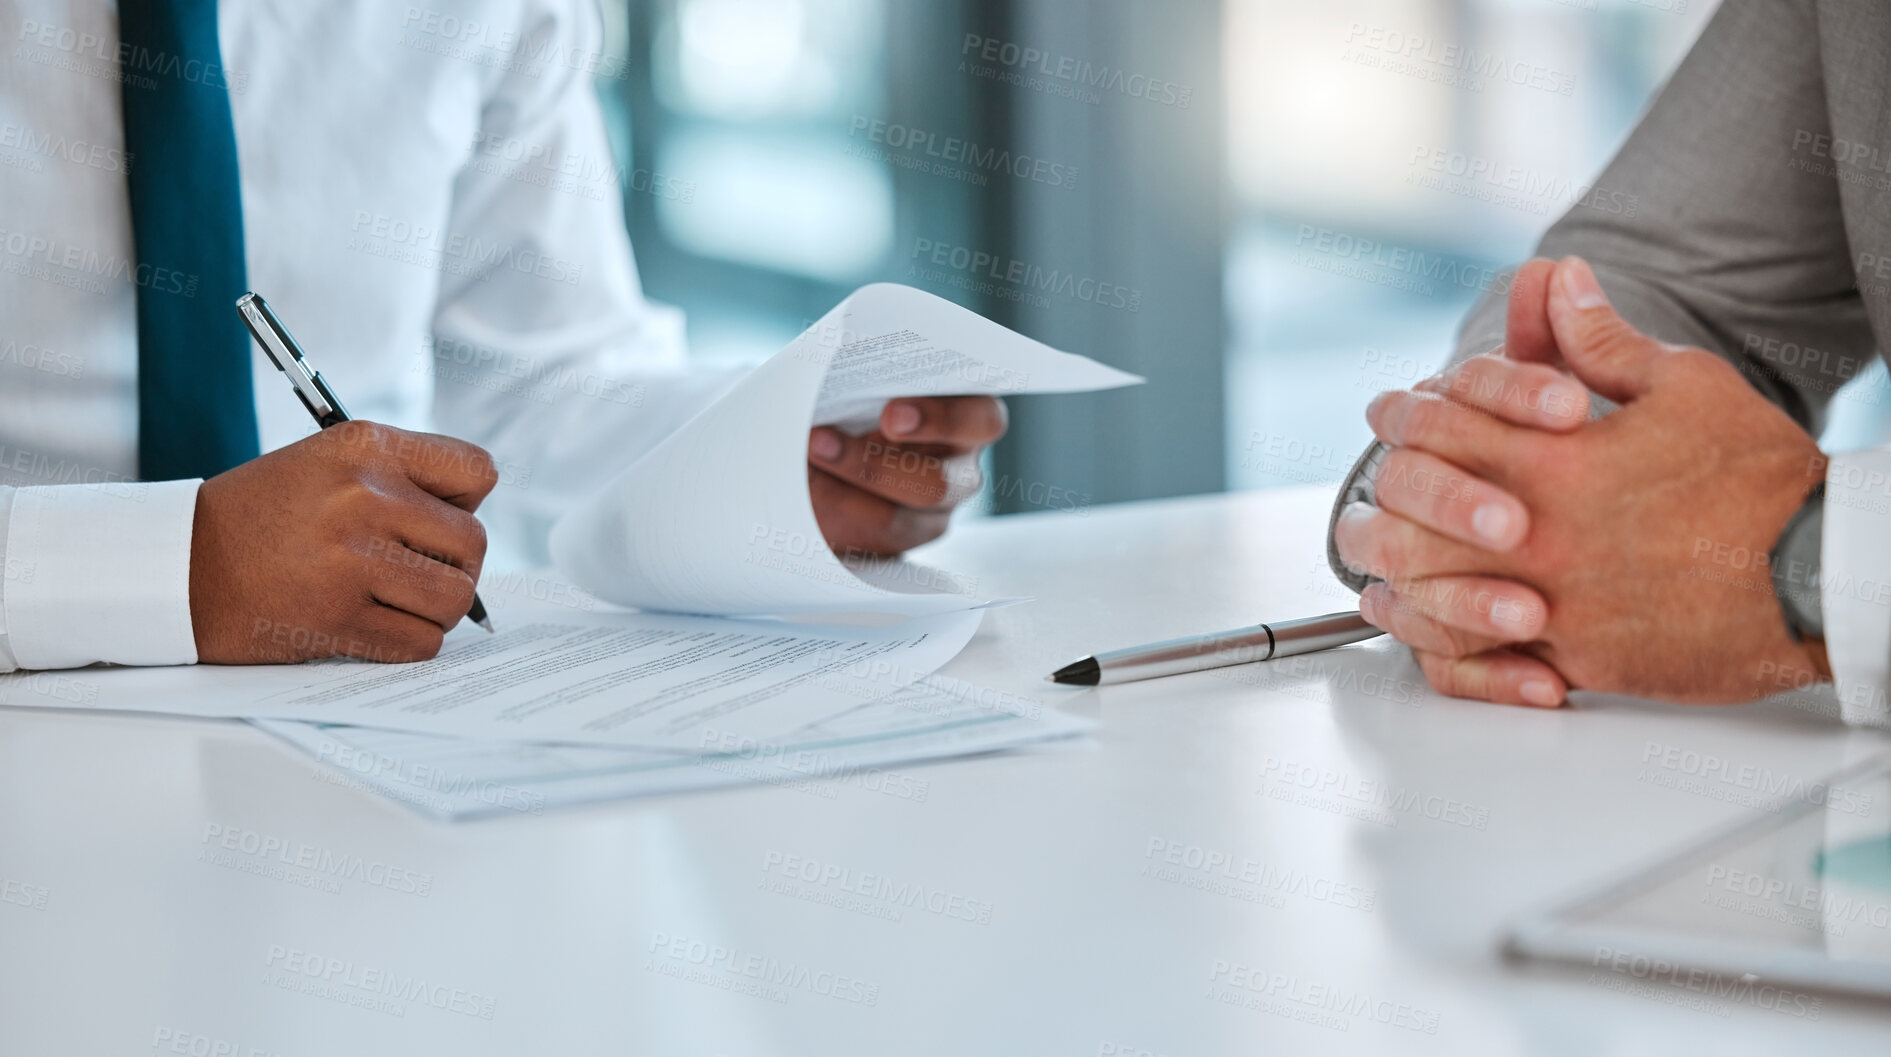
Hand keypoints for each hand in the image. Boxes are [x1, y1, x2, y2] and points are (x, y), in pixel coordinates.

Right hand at [190, 421, 495, 663]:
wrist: (177, 564)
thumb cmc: (261, 515)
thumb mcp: (328, 463)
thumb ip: (401, 479)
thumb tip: (472, 523)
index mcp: (365, 446)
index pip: (477, 471)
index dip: (466, 503)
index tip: (435, 520)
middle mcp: (363, 497)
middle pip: (474, 544)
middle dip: (455, 566)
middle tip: (418, 572)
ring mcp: (351, 559)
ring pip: (455, 599)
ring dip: (435, 610)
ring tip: (397, 600)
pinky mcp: (336, 617)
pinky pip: (420, 642)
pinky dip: (408, 642)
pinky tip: (374, 625)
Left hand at [806, 396, 1006, 555]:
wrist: (829, 442)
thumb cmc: (860, 397)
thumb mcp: (868, 380)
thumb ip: (868, 379)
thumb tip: (830, 375)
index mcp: (970, 419)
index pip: (982, 421)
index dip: (942, 420)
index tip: (891, 415)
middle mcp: (961, 471)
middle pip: (939, 483)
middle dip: (873, 465)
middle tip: (819, 440)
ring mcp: (931, 515)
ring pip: (897, 521)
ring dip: (837, 493)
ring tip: (798, 463)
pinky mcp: (895, 542)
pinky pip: (864, 544)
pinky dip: (827, 515)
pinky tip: (797, 491)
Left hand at [1337, 256, 1830, 704]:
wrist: (1821, 573)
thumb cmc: (1759, 480)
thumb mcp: (1685, 385)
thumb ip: (1601, 340)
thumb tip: (1559, 280)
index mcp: (1554, 459)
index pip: (1435, 428)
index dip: (1403, 417)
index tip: (1394, 417)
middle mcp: (1540, 534)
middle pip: (1411, 515)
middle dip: (1388, 497)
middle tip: (1383, 492)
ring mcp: (1552, 603)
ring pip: (1429, 595)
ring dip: (1400, 574)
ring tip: (1390, 563)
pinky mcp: (1574, 659)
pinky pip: (1479, 662)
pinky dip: (1445, 643)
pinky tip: (1432, 628)